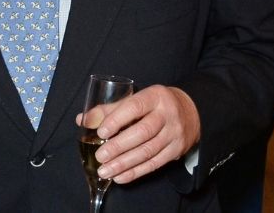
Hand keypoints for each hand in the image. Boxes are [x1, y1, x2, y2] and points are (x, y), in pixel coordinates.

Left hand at [74, 85, 199, 183]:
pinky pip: (155, 164)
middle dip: (119, 146)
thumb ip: (110, 109)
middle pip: (142, 132)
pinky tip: (120, 177)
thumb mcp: (136, 99)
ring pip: (148, 151)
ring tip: (105, 170)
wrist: (191, 112)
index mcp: (155, 96)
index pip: (135, 107)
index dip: (117, 120)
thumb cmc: (154, 105)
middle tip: (100, 156)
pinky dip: (136, 172)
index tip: (101, 132)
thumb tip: (82, 119)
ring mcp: (174, 134)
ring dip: (124, 163)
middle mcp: (167, 115)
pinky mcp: (176, 150)